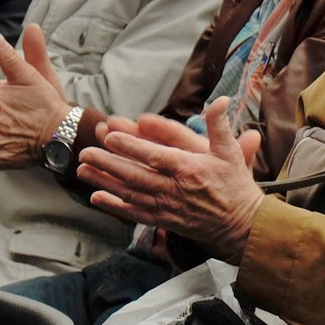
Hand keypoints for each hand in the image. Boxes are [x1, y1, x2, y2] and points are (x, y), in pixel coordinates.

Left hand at [77, 97, 263, 260]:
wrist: (242, 225)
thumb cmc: (235, 186)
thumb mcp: (230, 152)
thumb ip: (220, 125)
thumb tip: (221, 99)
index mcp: (189, 169)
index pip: (154, 155)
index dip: (131, 146)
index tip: (110, 136)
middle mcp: (174, 189)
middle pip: (134, 174)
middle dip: (107, 163)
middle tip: (85, 152)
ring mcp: (166, 207)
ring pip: (129, 193)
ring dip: (104, 181)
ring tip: (82, 170)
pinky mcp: (163, 220)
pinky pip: (133, 212)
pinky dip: (113, 206)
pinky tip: (96, 197)